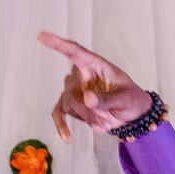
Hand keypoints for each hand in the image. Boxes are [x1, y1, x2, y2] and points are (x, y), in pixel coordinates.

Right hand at [38, 32, 153, 141]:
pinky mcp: (71, 104)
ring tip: (104, 124)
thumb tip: (87, 99)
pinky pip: (59, 113)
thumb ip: (108, 99)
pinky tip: (67, 138)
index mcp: (95, 65)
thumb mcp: (126, 99)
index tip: (42, 36)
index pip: (75, 52)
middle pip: (72, 91)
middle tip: (105, 122)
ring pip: (68, 104)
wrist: (132, 115)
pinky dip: (62, 126)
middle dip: (88, 111)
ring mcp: (74, 89)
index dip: (59, 44)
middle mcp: (81, 75)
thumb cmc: (132, 100)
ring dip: (86, 118)